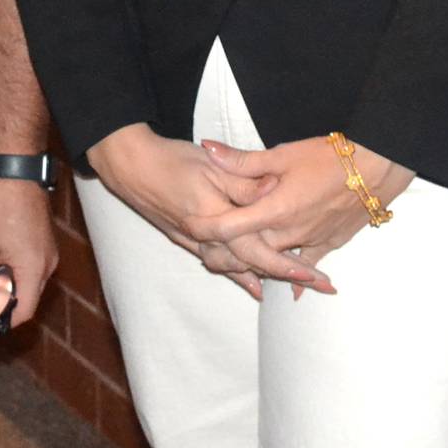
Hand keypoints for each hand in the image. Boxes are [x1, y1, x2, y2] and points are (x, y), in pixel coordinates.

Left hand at [0, 177, 57, 328]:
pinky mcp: (46, 242)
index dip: (1, 319)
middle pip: (27, 298)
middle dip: (2, 301)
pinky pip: (32, 268)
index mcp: (33, 267)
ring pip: (29, 283)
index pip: (23, 311)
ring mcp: (49, 252)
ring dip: (8, 284)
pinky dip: (15, 271)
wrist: (17, 169)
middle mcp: (47, 264)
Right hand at [86, 124, 332, 300]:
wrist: (130, 165)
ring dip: (266, 277)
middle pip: (253, 264)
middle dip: (287, 275)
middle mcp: (207, 238)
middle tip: (318, 286)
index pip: (260, 250)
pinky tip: (252, 284)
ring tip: (294, 288)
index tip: (316, 275)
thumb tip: (275, 191)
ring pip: (237, 268)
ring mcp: (195, 241)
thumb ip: (244, 181)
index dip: (290, 264)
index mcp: (217, 219)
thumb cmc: (172, 160)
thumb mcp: (212, 165)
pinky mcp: (186, 239)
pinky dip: (238, 275)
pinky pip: (218, 264)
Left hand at [191, 135, 415, 295]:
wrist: (376, 168)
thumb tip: (208, 150)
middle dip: (226, 256)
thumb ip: (242, 160)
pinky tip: (289, 286)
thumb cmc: (328, 157)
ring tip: (235, 268)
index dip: (204, 229)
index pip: (229, 227)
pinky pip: (307, 265)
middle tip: (204, 256)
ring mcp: (310, 241)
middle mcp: (289, 232)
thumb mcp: (281, 153)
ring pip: (275, 262)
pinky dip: (294, 274)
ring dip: (255, 265)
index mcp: (273, 209)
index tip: (186, 227)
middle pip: (249, 253)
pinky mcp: (329, 243)